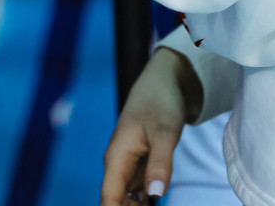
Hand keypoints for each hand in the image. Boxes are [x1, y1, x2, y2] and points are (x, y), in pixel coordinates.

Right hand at [102, 48, 196, 204]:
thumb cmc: (161, 102)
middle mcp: (119, 165)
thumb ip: (161, 163)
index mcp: (117, 158)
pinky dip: (145, 202)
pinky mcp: (141, 164)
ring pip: (128, 199)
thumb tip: (155, 194)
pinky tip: (155, 204)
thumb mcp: (165, 132)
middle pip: (117, 202)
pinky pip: (139, 191)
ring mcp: (129, 165)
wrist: (165, 81)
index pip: (109, 199)